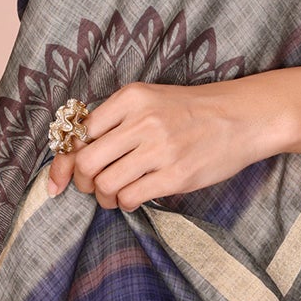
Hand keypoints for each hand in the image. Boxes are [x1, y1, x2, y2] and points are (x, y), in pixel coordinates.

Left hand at [45, 81, 261, 210]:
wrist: (242, 117)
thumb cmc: (191, 111)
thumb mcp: (151, 100)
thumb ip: (115, 120)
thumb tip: (75, 155)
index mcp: (131, 98)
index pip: (79, 134)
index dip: (64, 162)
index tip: (59, 180)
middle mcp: (142, 121)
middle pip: (86, 162)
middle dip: (82, 182)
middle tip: (93, 186)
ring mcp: (160, 148)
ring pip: (105, 184)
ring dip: (104, 197)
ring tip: (116, 194)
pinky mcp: (176, 174)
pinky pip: (130, 197)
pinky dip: (125, 203)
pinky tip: (134, 196)